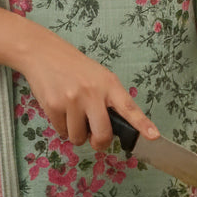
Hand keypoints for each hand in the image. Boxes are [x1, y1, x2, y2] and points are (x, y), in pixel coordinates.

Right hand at [20, 28, 159, 151]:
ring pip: (78, 138)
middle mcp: (92, 92)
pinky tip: (59, 109)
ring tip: (71, 112)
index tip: (153, 136)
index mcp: (109, 84)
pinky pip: (61, 132)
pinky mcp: (53, 106)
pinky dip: (61, 126)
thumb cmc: (74, 67)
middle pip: (102, 134)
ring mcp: (72, 100)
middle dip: (99, 143)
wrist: (43, 53)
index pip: (129, 107)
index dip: (142, 124)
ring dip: (75, 133)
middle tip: (94, 139)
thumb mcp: (98, 77)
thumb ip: (108, 99)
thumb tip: (112, 129)